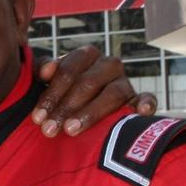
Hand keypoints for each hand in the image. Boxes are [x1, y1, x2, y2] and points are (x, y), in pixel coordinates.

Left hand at [34, 47, 156, 137]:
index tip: (37, 117)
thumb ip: (43, 70)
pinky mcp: (139, 99)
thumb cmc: (63, 93)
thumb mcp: (50, 80)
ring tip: (71, 131)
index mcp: (87, 54)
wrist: (84, 107)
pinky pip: (148, 99)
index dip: (52, 93)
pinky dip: (146, 103)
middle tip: (48, 130)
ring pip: (113, 93)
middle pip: (88, 83)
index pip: (69, 70)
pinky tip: (141, 112)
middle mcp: (109, 64)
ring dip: (90, 113)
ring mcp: (126, 82)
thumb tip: (45, 71)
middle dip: (65, 108)